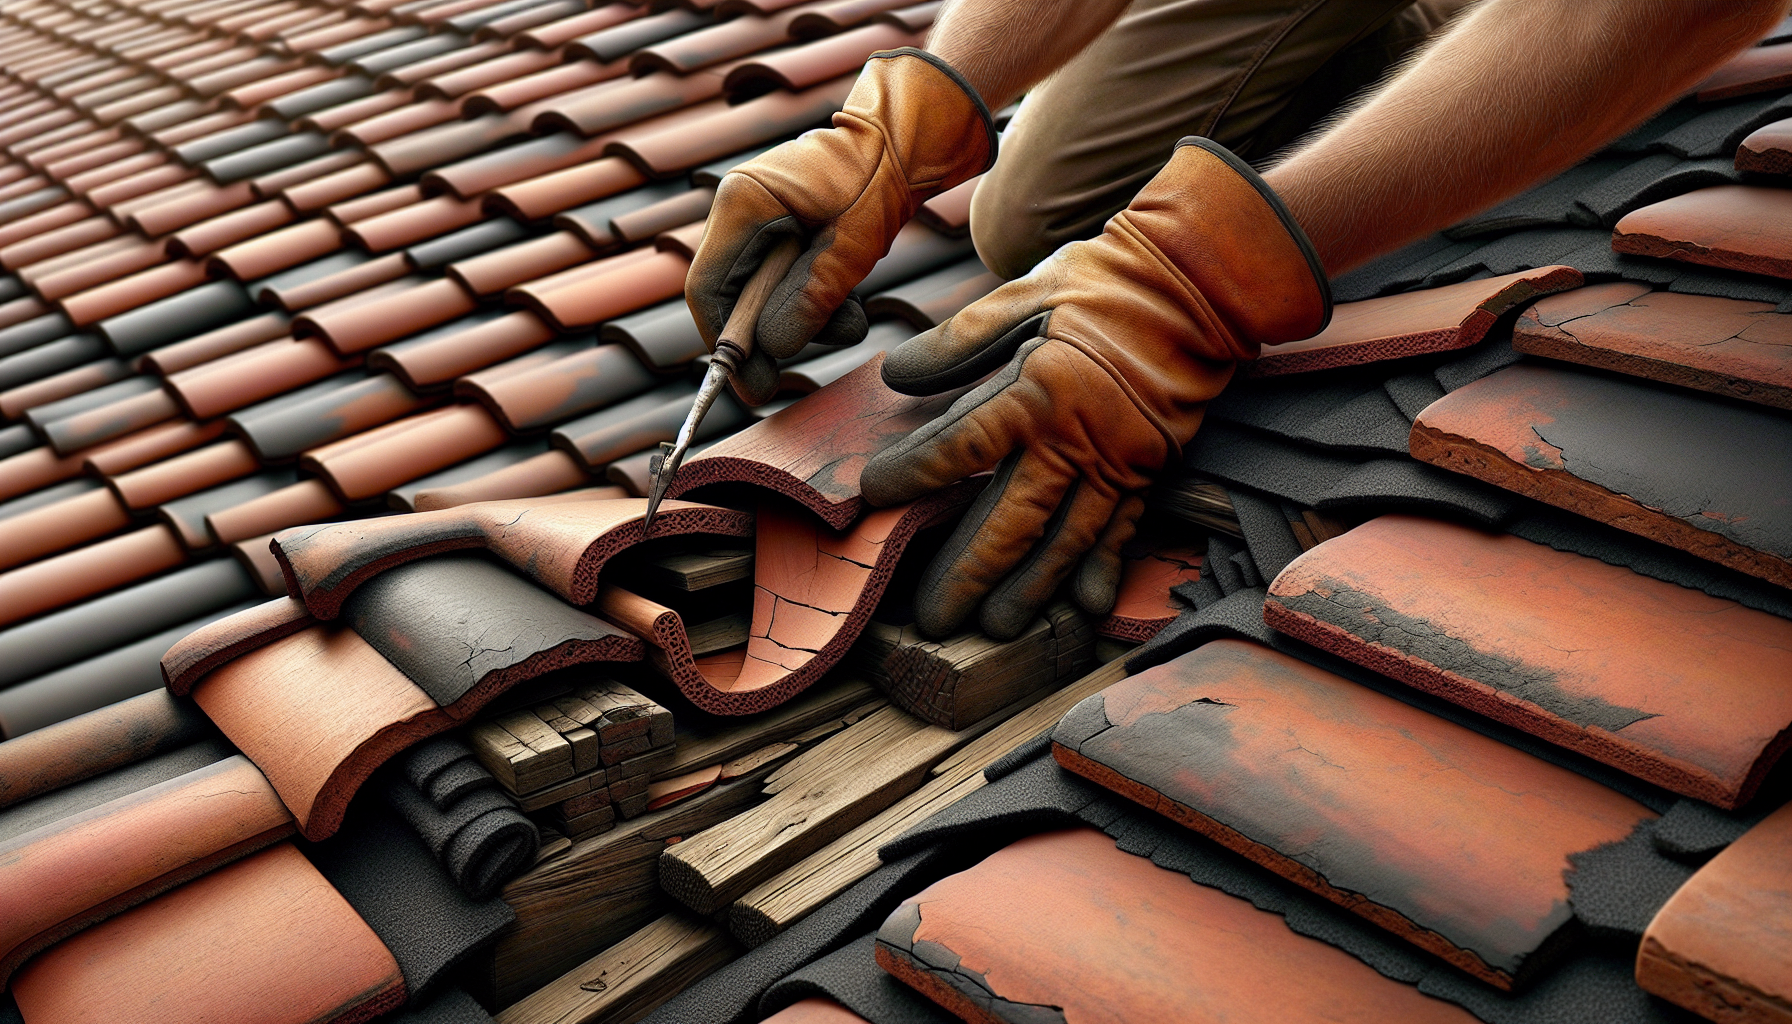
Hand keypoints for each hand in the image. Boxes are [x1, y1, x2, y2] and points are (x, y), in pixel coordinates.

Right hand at [685, 48, 995, 405]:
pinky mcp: (785, 231)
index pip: (707, 288)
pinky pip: (785, 282)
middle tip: (787, 378)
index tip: (747, 383)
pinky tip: (849, 306)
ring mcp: (761, 220)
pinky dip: (815, 302)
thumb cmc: (879, 178)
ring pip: (763, 295)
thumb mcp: (851, 248)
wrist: (907, 140)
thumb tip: (773, 349)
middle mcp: (741, 210)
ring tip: (849, 321)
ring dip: (804, 320)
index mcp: (742, 202)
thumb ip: (811, 298)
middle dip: (769, 335)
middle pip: (733, 297)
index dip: (724, 343)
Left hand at [862, 139, 1331, 638]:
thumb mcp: (1022, 294)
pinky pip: (1121, 531)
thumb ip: (957, 341)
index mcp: (1034, 392)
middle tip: (934, 617)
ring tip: (996, 627)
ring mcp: (1117, 462)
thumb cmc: (1102, 285)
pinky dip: (1099, 571)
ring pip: (1065, 542)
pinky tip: (1080, 607)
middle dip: (969, 573)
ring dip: (1029, 589)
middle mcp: (1074, 440)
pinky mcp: (1148, 470)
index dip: (912, 476)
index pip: (959, 448)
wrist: (1197, 287)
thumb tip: (896, 377)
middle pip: (1011, 522)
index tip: (873, 496)